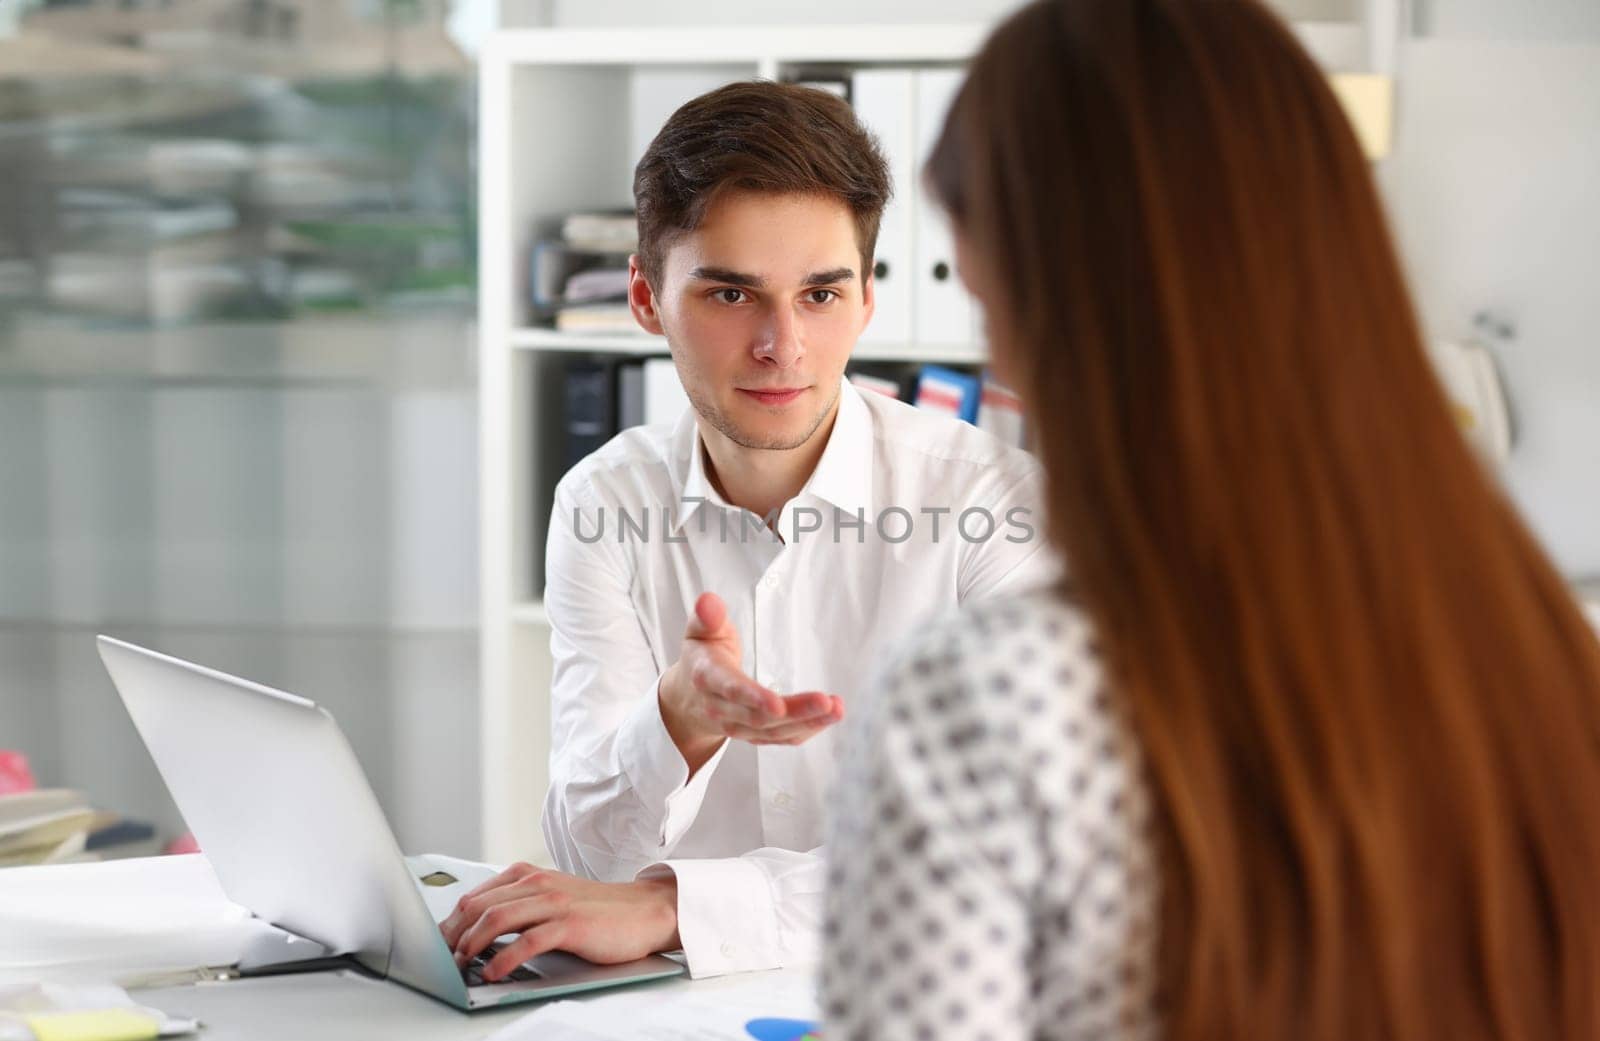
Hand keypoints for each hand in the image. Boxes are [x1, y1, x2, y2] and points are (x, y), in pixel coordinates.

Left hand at [440, 863, 679, 979]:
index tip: (438, 944)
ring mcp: (554, 903)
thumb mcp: (552, 900)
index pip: (475, 896)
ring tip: (461, 965)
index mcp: (528, 875)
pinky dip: (504, 959)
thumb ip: (519, 907)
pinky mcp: (570, 925)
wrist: (644, 911)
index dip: (450, 922)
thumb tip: (478, 931)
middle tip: (442, 960)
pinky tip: (493, 972)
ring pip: (497, 919)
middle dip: (452, 936)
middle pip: (478, 907)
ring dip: (471, 945)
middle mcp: (538, 883)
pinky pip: (527, 941)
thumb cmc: (598, 911)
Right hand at [659, 592, 844, 771]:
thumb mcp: (700, 631)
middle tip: (825, 701)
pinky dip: (807, 730)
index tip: (778, 704)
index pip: (730, 689)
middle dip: (794, 711)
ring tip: (836, 708)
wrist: (690, 696)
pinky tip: (828, 717)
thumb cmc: (703, 656)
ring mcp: (737, 726)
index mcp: (707, 678)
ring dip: (807, 722)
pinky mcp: (754, 735)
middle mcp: (720, 709)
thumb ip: (707, 617)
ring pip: (774, 732)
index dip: (753, 697)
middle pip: (758, 717)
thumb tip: (708, 601)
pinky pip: (782, 738)